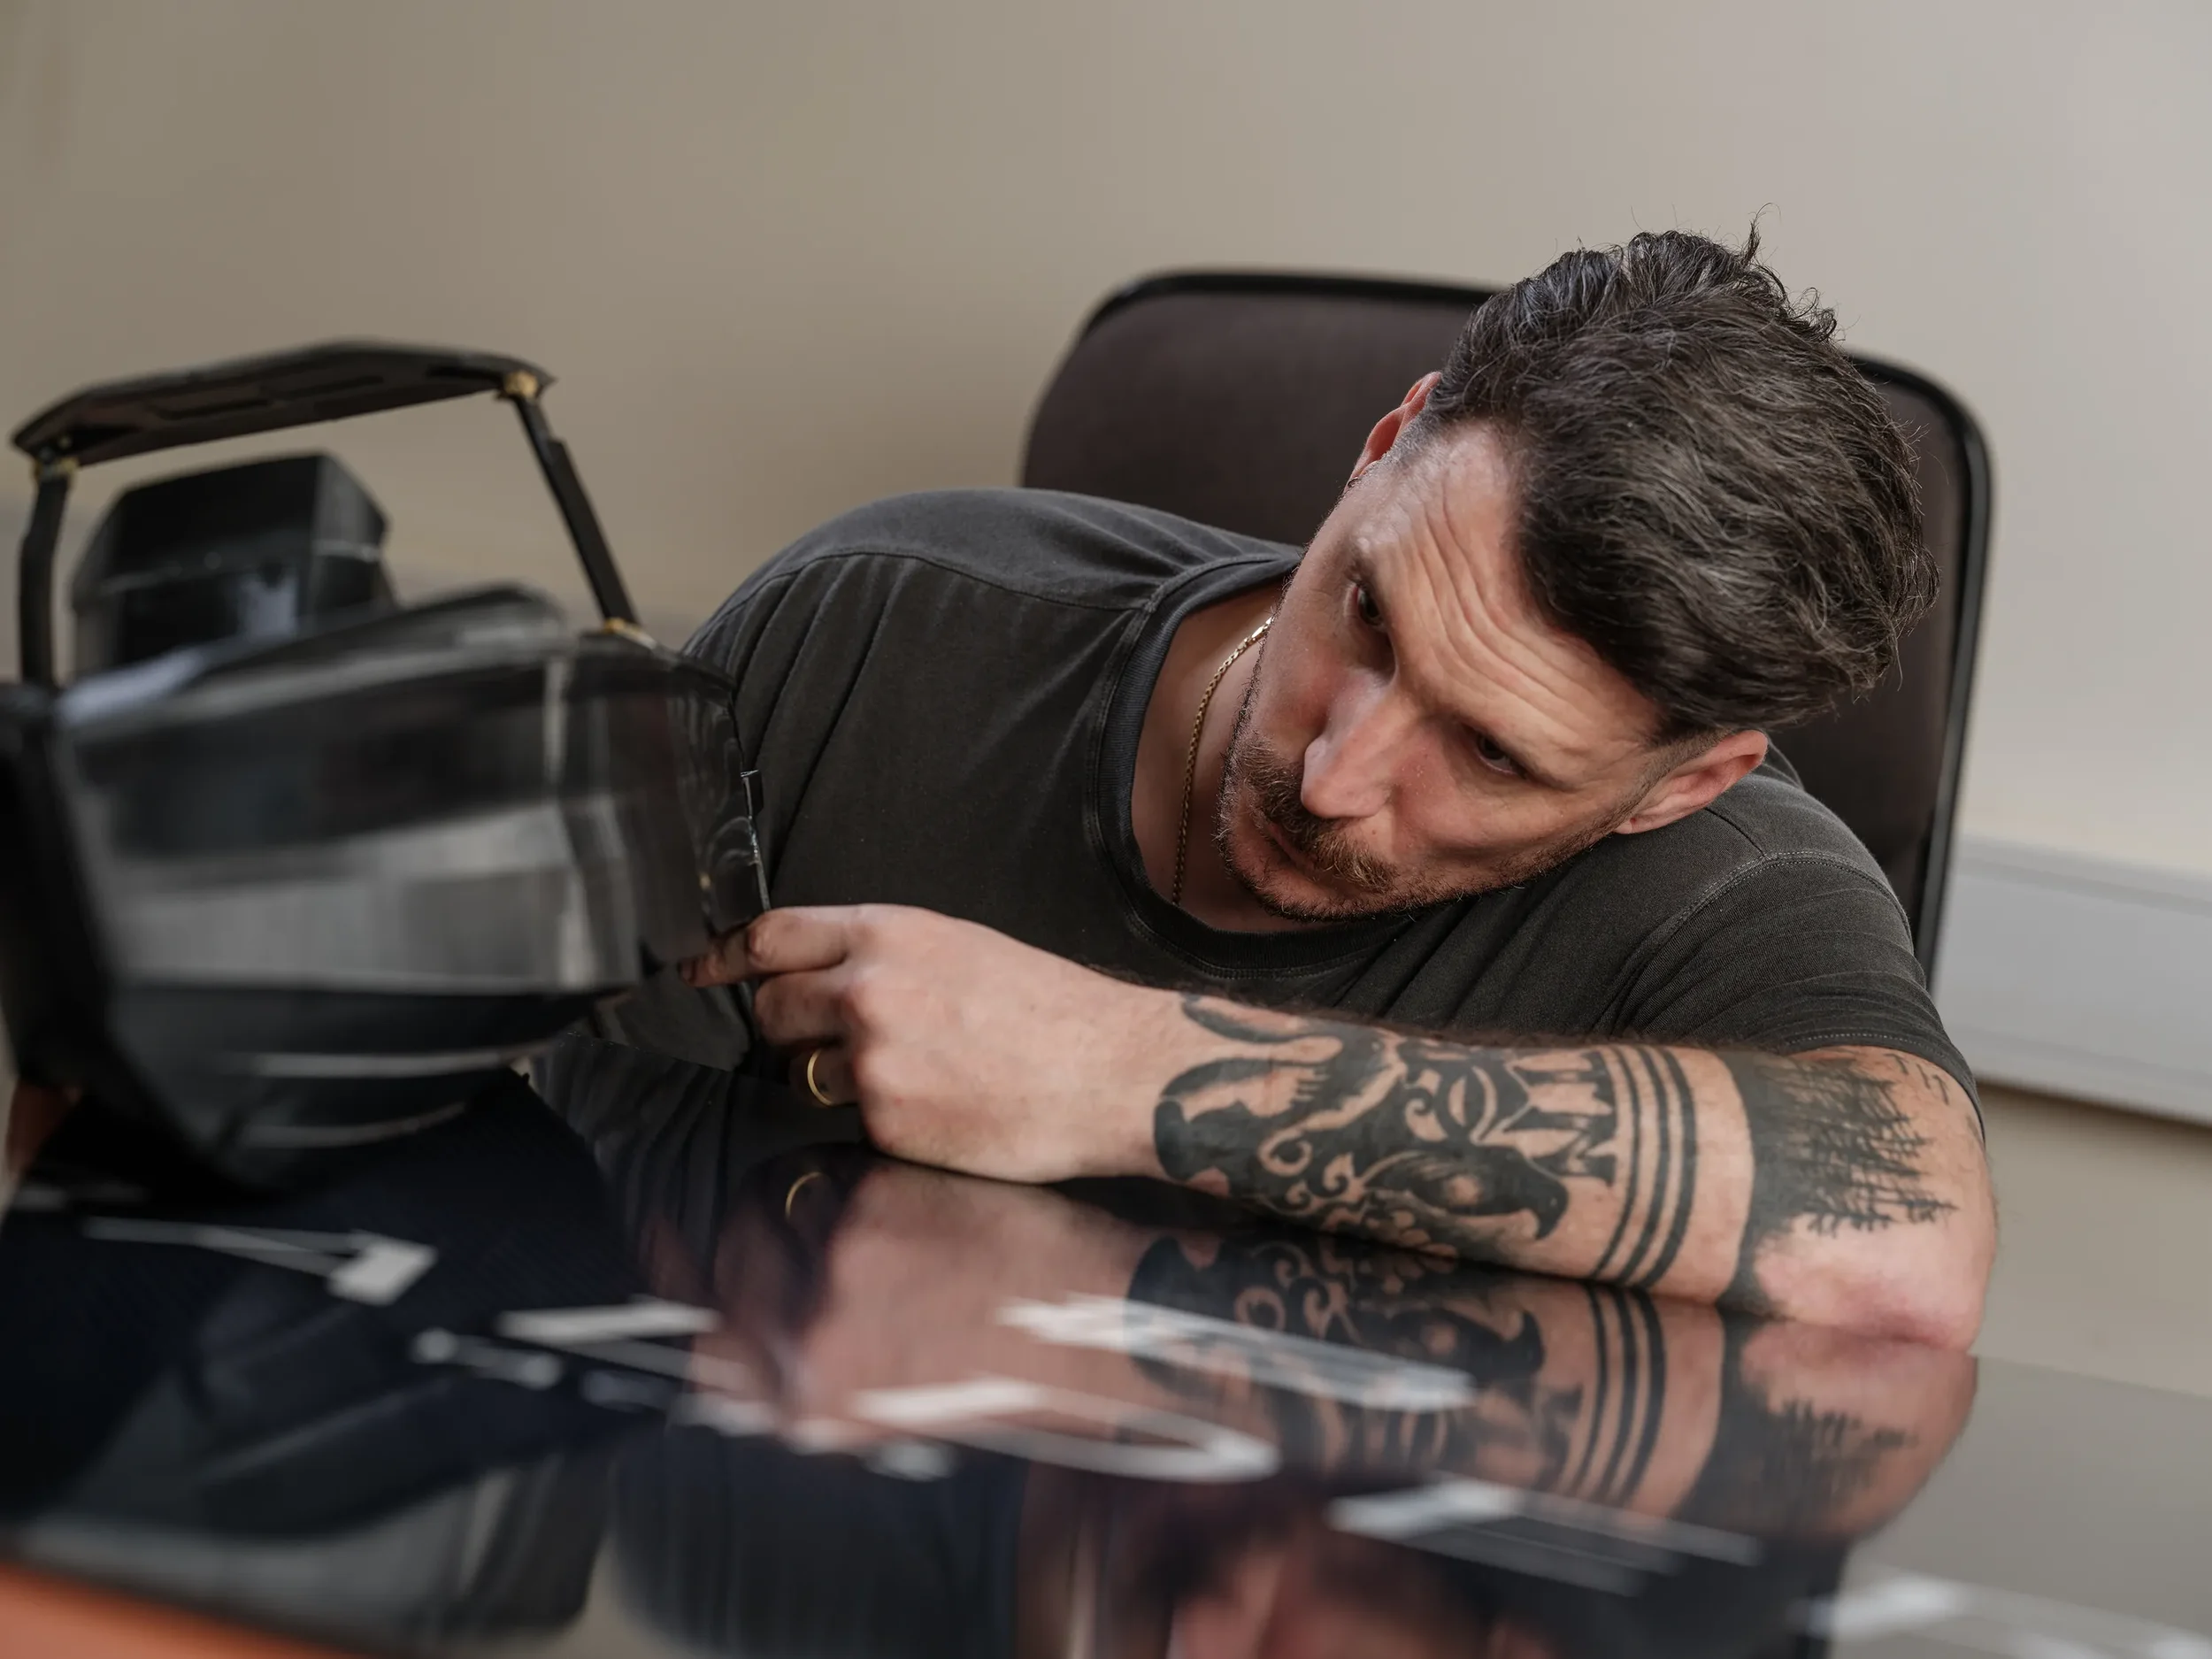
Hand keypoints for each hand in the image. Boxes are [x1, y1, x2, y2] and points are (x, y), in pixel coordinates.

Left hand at [684, 905, 1179, 1182]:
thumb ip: (881, 955)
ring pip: (800, 1072)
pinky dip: (876, 1122)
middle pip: (770, 1009)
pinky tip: (933, 1111)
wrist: (1112, 1070)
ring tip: (905, 1079)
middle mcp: (869, 990)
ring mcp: (873, 1060)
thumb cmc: (1050, 1010)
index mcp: (889, 934)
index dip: (723, 958)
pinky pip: (845, 1123)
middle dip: (786, 1029)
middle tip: (831, 1042)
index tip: (697, 973)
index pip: (769, 937)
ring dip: (830, 1079)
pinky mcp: (886, 1122)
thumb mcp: (962, 947)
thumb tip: (818, 975)